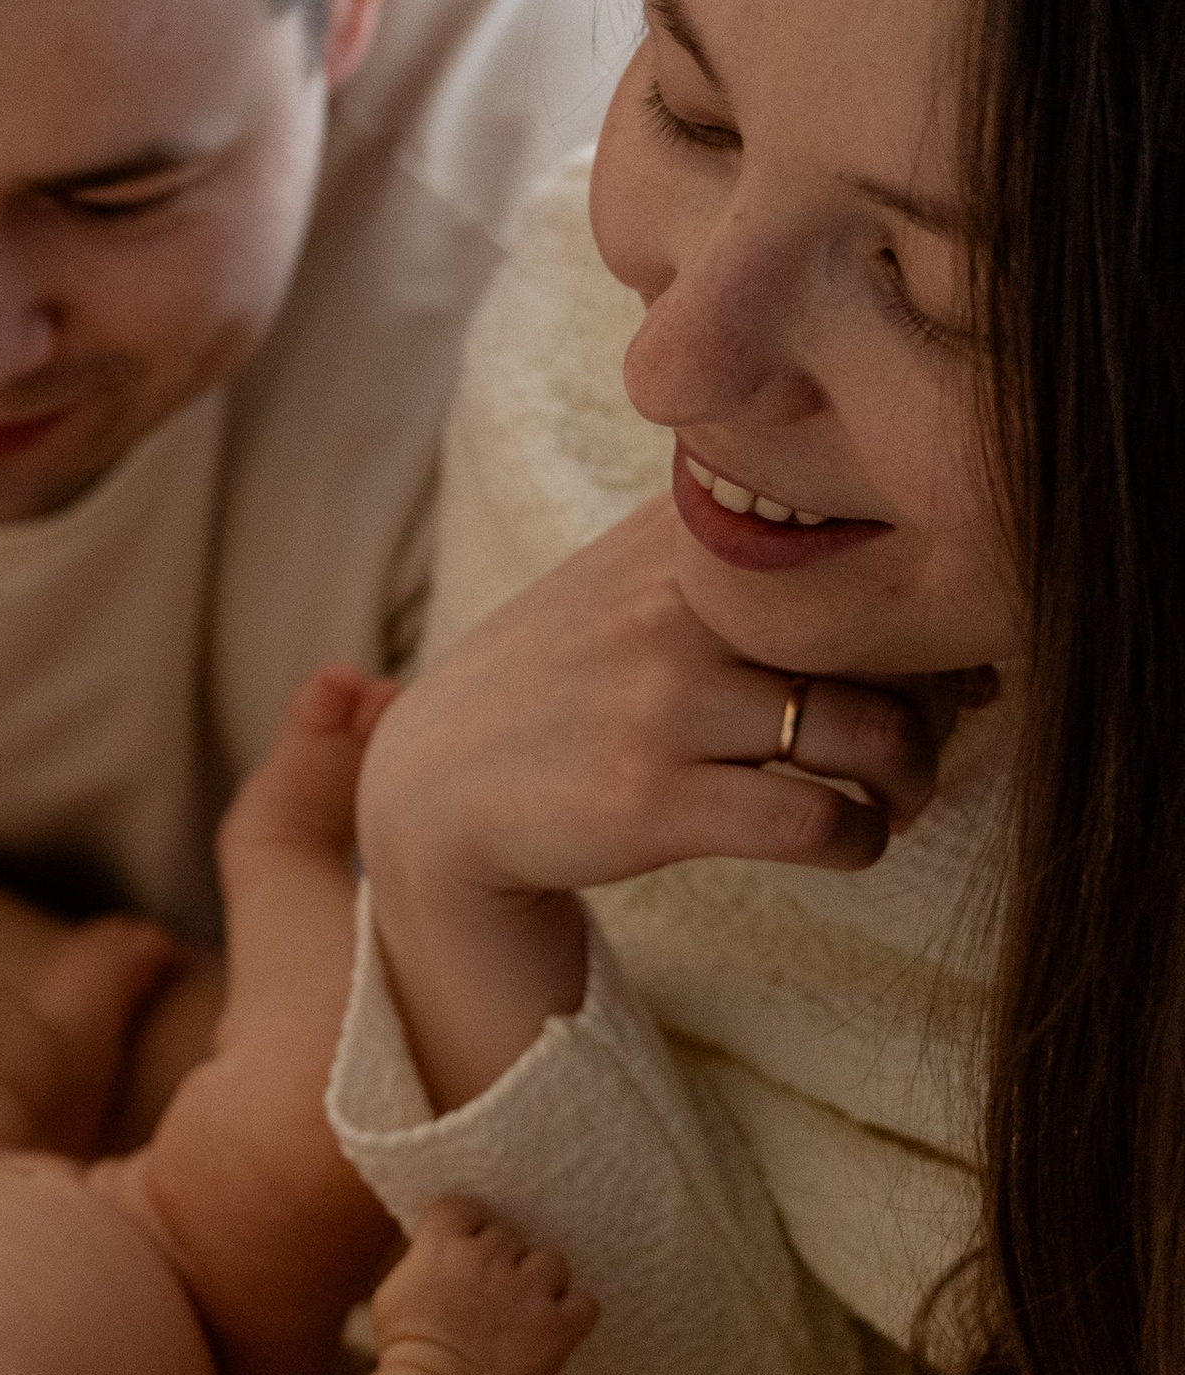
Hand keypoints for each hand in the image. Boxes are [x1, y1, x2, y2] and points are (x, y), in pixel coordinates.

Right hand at [355, 502, 983, 1108]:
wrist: (439, 787)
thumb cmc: (571, 687)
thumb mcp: (636, 581)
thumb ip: (754, 566)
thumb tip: (932, 604)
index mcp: (685, 535)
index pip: (862, 544)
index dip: (920, 609)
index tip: (925, 656)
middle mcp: (679, 602)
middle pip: (892, 638)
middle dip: (935, 700)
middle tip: (922, 736)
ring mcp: (666, 700)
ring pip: (878, 733)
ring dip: (913, 779)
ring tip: (890, 796)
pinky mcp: (657, 799)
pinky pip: (823, 822)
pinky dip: (863, 839)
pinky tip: (843, 839)